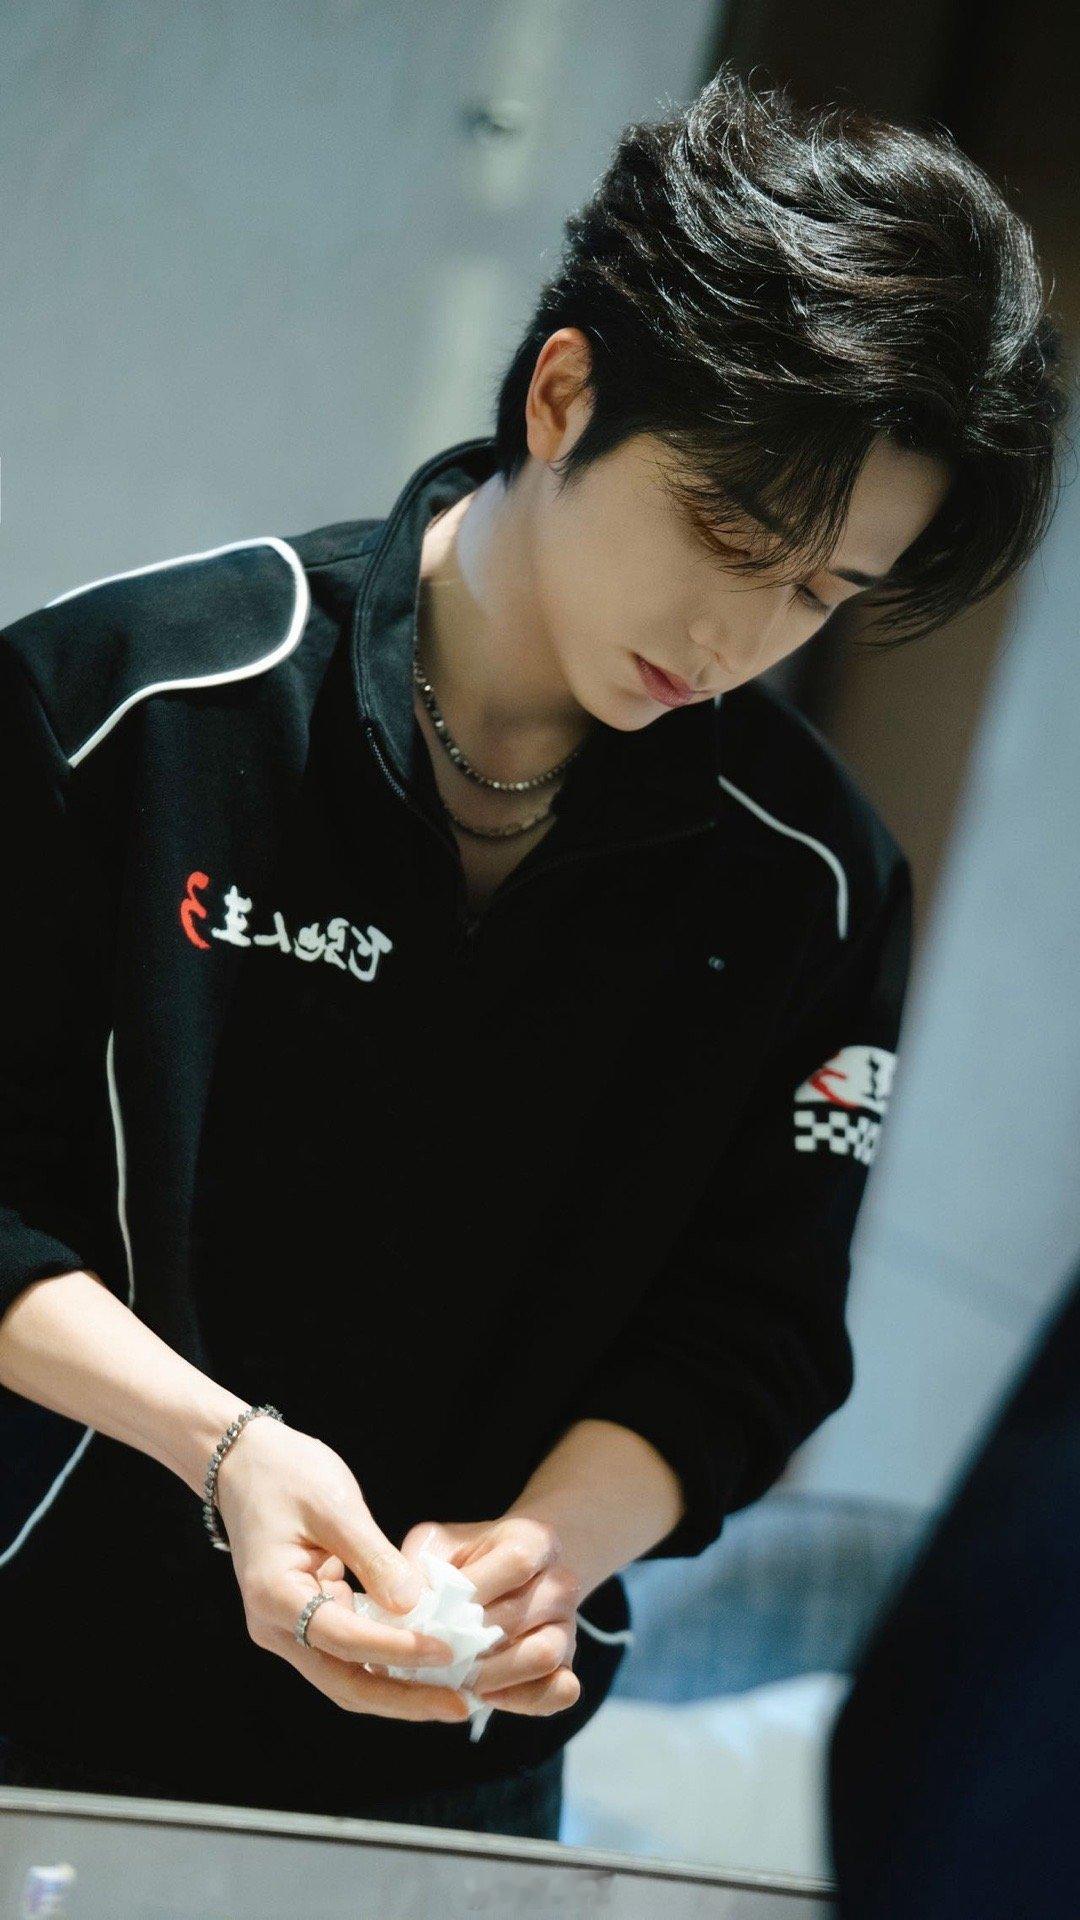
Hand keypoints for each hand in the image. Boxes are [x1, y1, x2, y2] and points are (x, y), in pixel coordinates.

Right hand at [213, 1415, 469, 1724]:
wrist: (244, 1462)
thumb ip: (374, 1559)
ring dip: (399, 1688)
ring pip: (348, 1677)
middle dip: (404, 1698)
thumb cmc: (286, 1474)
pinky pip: (349, 1654)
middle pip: (345, 1682)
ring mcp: (289, 1628)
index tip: (446, 1652)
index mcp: (275, 1597)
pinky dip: (386, 1662)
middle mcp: (276, 1627)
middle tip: (461, 1705)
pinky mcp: (305, 1619)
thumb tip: (413, 1608)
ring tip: (453, 1693)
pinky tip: (426, 1661)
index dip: (398, 1650)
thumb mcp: (335, 1506)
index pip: (344, 1639)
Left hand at [394, 1515, 583, 1718]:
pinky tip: (486, 1695)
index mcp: (535, 1540)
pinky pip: (562, 1690)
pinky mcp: (568, 1665)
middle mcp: (561, 1582)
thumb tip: (401, 1605)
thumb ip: (417, 1565)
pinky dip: (523, 1700)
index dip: (475, 1588)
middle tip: (430, 1655)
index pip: (516, 1561)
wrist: (508, 1577)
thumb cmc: (464, 1560)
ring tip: (455, 1677)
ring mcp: (568, 1626)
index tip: (437, 1608)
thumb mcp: (437, 1545)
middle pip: (520, 1615)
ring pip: (544, 1655)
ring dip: (492, 1674)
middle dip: (469, 1641)